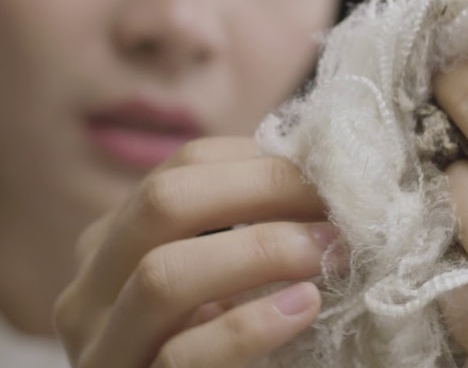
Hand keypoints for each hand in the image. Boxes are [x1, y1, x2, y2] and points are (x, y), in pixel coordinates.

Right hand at [53, 137, 332, 367]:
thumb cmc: (219, 341)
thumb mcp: (220, 277)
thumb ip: (246, 227)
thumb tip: (322, 172)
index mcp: (116, 241)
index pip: (185, 166)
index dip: (262, 159)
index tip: (328, 171)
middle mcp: (91, 288)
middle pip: (164, 203)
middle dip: (263, 190)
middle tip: (337, 203)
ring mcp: (104, 348)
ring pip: (162, 275)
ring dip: (261, 251)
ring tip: (330, 250)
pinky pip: (184, 356)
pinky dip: (250, 326)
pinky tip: (304, 305)